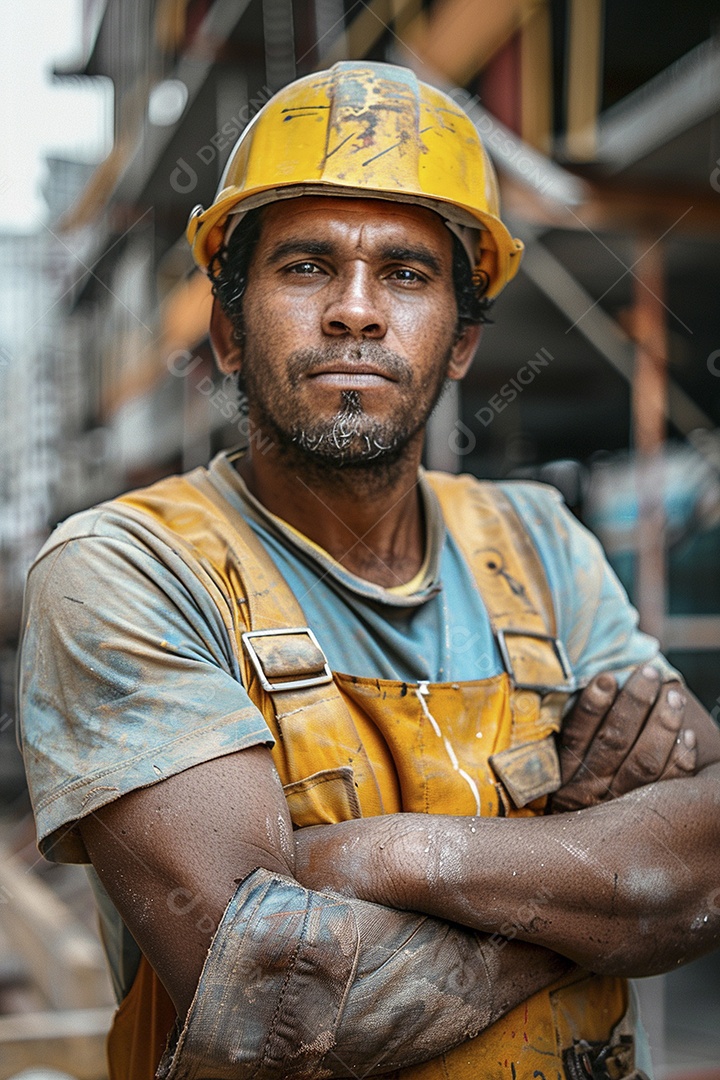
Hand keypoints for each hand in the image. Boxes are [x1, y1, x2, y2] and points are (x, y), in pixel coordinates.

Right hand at [550, 664, 696, 812]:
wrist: (575, 851)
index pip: (576, 734)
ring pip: (643, 762)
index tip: (607, 677)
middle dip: (634, 703)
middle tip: (648, 673)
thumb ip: (565, 736)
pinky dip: (680, 759)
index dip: (592, 705)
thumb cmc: (565, 795)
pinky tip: (688, 735)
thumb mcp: (551, 770)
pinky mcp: (645, 815)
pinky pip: (667, 785)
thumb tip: (589, 687)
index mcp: (562, 774)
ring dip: (661, 725)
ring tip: (672, 696)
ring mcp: (618, 804)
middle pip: (614, 741)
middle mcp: (588, 790)